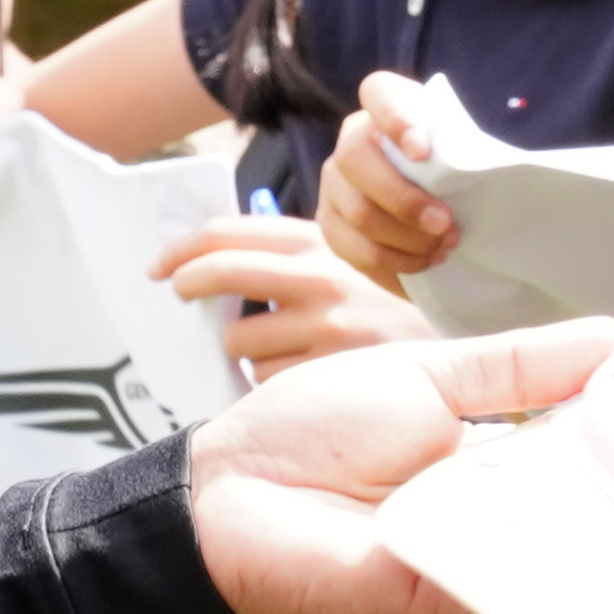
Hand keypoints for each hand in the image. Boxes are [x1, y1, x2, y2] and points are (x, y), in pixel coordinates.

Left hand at [153, 213, 432, 371]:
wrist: (452, 353)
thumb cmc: (383, 309)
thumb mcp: (344, 264)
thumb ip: (286, 257)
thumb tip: (206, 261)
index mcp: (318, 241)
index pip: (227, 232)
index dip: (181, 248)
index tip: (162, 266)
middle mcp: (320, 276)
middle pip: (219, 273)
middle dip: (187, 284)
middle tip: (180, 294)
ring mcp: (325, 326)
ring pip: (239, 341)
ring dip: (245, 350)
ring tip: (280, 350)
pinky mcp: (327, 372)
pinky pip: (263, 379)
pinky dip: (271, 381)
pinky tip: (301, 376)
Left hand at [185, 314, 613, 613]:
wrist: (222, 496)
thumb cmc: (305, 437)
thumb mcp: (424, 375)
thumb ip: (516, 367)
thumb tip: (609, 341)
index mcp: (494, 470)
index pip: (584, 462)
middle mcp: (492, 527)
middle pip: (582, 514)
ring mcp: (472, 571)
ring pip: (554, 550)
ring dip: (581, 512)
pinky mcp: (440, 603)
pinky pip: (503, 581)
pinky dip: (523, 547)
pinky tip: (549, 515)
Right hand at [320, 74, 461, 284]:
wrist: (440, 210)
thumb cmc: (456, 172)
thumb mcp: (465, 153)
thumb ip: (463, 150)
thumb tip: (479, 168)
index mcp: (387, 107)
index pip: (379, 92)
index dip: (395, 117)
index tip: (423, 152)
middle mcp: (352, 138)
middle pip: (354, 158)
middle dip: (403, 199)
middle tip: (445, 223)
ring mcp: (334, 182)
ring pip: (357, 212)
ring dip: (406, 239)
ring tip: (443, 248)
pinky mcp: (330, 222)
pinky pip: (354, 249)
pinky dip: (394, 262)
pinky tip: (423, 262)